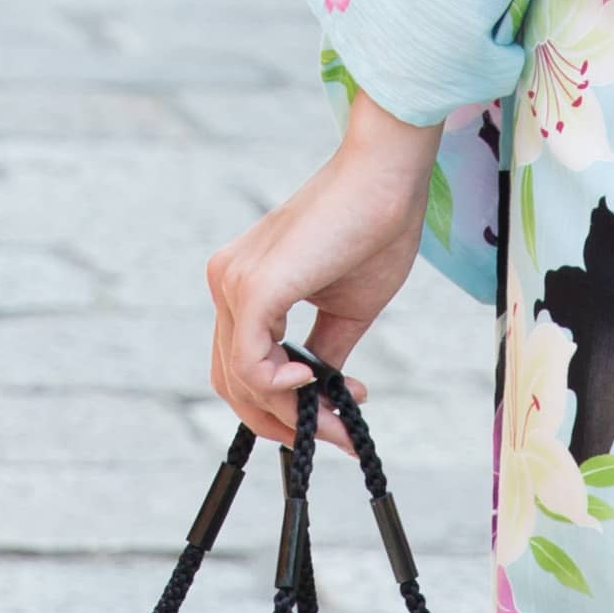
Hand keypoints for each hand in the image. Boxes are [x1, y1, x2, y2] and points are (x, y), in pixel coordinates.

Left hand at [202, 90, 442, 439]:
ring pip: (242, 380)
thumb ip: (321, 353)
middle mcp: (226, 281)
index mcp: (243, 284)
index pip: (242, 366)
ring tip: (345, 416)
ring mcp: (232, 282)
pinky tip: (313, 382)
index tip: (337, 421)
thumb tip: (320, 402)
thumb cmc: (373, 231)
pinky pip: (248, 364)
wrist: (387, 176)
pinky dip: (278, 388)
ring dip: (294, 413)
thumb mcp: (344, 310)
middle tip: (340, 436)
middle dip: (285, 422)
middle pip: (234, 382)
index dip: (282, 408)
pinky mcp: (253, 286)